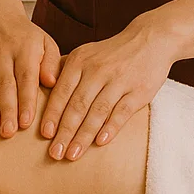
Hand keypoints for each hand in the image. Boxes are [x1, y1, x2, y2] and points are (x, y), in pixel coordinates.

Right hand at [0, 6, 61, 136]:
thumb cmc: (24, 36)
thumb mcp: (45, 42)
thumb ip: (51, 63)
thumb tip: (51, 82)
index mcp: (24, 47)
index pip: (26, 77)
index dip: (26, 100)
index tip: (26, 122)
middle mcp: (1, 48)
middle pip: (4, 82)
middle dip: (7, 108)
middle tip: (9, 132)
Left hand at [41, 20, 176, 161]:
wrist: (150, 39)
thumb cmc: (112, 53)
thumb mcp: (86, 53)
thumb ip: (66, 71)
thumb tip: (42, 89)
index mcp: (80, 61)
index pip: (62, 92)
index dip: (53, 114)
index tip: (45, 134)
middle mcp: (98, 70)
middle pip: (78, 106)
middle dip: (64, 132)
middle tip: (54, 153)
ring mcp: (119, 80)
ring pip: (98, 112)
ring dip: (84, 136)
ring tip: (72, 154)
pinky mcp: (139, 91)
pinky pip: (122, 112)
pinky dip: (111, 128)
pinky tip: (100, 142)